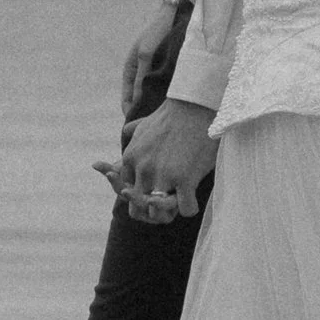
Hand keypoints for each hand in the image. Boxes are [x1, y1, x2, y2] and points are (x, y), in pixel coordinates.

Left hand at [95, 95, 216, 223]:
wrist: (195, 105)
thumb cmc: (173, 115)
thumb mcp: (144, 125)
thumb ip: (132, 135)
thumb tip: (123, 134)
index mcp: (130, 158)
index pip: (126, 191)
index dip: (140, 194)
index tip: (154, 189)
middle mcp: (143, 169)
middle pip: (139, 207)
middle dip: (151, 209)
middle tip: (166, 201)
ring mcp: (163, 175)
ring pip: (158, 214)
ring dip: (169, 212)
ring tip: (179, 201)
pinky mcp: (184, 179)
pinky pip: (185, 209)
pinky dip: (190, 207)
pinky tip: (193, 199)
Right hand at [120, 0, 180, 123]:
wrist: (173, 12)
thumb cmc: (157, 32)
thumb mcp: (147, 56)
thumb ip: (140, 79)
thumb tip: (136, 104)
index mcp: (130, 70)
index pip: (127, 101)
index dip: (132, 115)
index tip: (140, 130)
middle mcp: (140, 73)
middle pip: (140, 100)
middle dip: (146, 113)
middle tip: (157, 128)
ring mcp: (153, 71)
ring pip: (154, 96)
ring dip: (158, 106)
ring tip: (168, 119)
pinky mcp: (166, 69)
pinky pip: (165, 88)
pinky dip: (168, 97)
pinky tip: (178, 105)